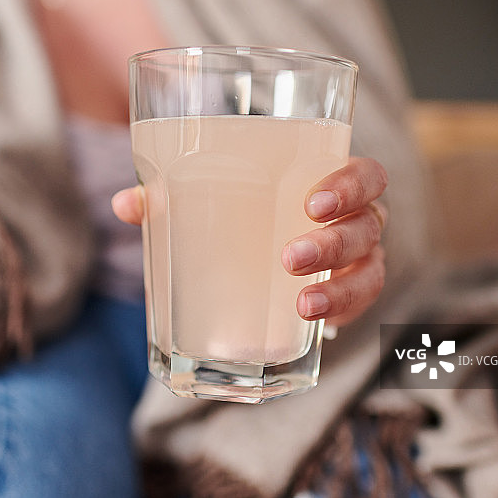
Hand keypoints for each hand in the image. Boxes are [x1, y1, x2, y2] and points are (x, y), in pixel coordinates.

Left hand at [112, 156, 387, 329]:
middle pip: (369, 225)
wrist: (252, 256)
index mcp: (330, 185)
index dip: (352, 185)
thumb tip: (125, 204)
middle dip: (334, 243)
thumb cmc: (238, 214)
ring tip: (303, 304)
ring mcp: (357, 262)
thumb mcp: (207, 201)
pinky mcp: (347, 297)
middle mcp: (355, 220)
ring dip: (341, 288)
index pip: (366, 174)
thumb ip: (170, 197)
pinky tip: (311, 323)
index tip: (312, 203)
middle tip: (290, 258)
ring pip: (371, 270)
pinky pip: (360, 307)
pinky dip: (342, 313)